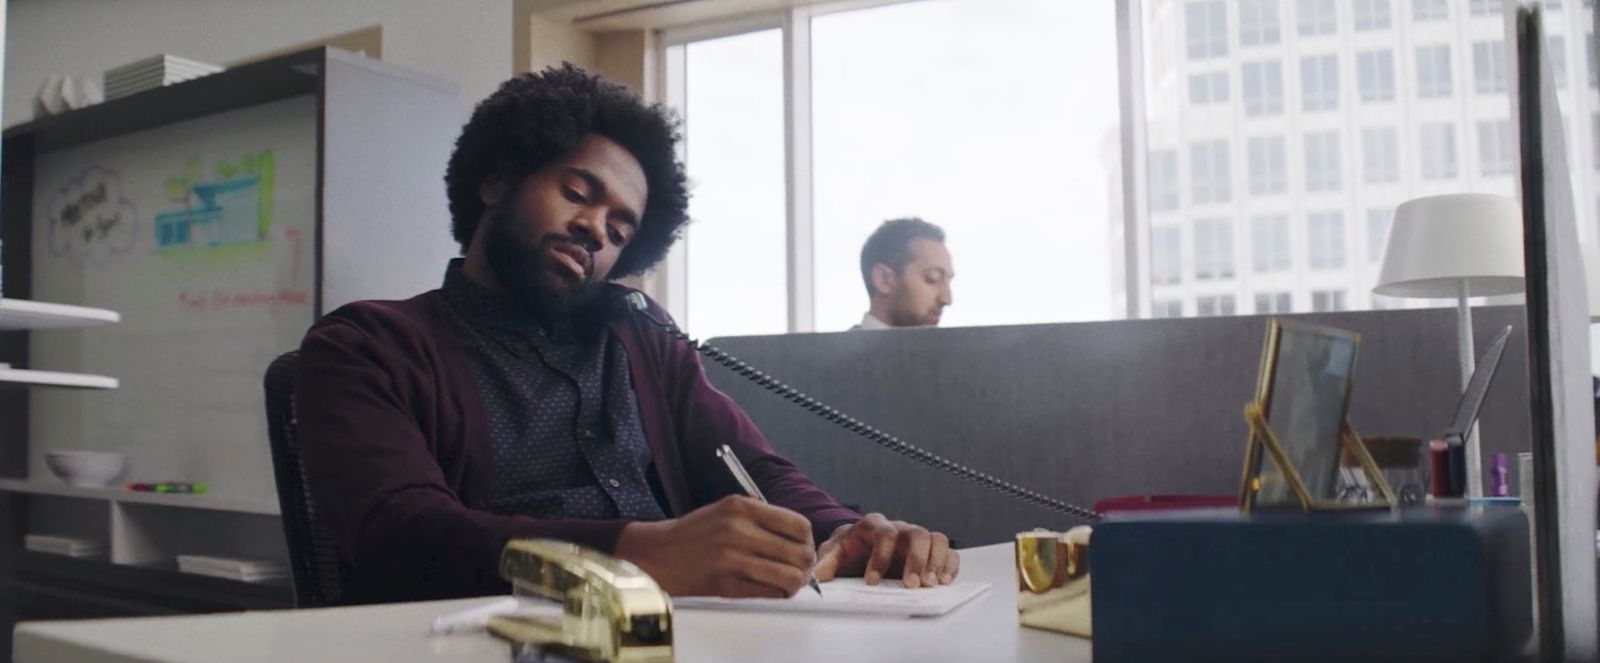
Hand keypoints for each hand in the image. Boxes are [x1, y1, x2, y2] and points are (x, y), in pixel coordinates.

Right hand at [614, 495, 815, 597]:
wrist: (658, 552)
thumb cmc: (696, 532)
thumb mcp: (728, 510)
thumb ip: (763, 519)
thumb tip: (801, 539)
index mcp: (742, 507)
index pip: (798, 525)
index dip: (807, 541)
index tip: (804, 548)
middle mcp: (738, 530)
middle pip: (799, 553)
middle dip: (806, 566)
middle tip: (802, 570)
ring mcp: (732, 559)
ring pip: (788, 577)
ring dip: (795, 583)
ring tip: (789, 583)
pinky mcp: (725, 584)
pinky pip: (767, 593)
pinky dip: (775, 594)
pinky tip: (770, 589)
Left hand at [812, 513, 958, 588]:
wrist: (858, 546)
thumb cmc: (849, 549)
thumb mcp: (834, 552)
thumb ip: (826, 562)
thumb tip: (815, 576)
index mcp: (875, 525)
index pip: (884, 534)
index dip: (881, 557)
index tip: (873, 582)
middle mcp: (900, 528)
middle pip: (917, 534)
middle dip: (916, 560)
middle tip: (911, 585)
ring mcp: (917, 538)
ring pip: (936, 539)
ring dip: (936, 562)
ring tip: (930, 585)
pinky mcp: (930, 551)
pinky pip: (948, 552)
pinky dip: (949, 565)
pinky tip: (943, 582)